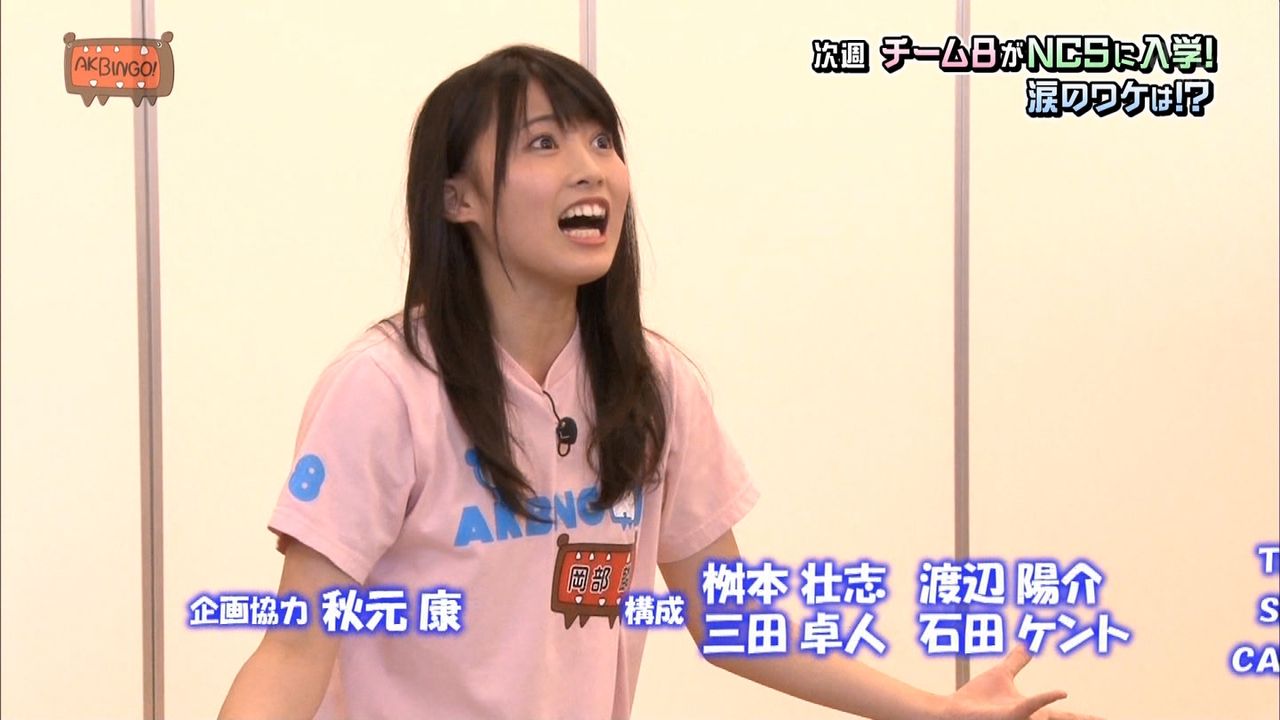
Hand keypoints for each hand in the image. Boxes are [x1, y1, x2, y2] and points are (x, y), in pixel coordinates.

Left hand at [941, 645, 1102, 719]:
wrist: (952, 711)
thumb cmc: (974, 698)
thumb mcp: (1001, 675)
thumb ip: (1016, 662)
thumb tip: (1026, 645)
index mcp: (1032, 709)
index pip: (1064, 714)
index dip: (1084, 716)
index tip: (1105, 718)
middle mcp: (1030, 716)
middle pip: (1064, 719)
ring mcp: (1020, 717)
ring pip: (1052, 717)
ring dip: (1073, 718)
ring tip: (1097, 718)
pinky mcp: (1007, 716)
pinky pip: (1029, 707)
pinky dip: (1044, 699)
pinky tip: (1062, 692)